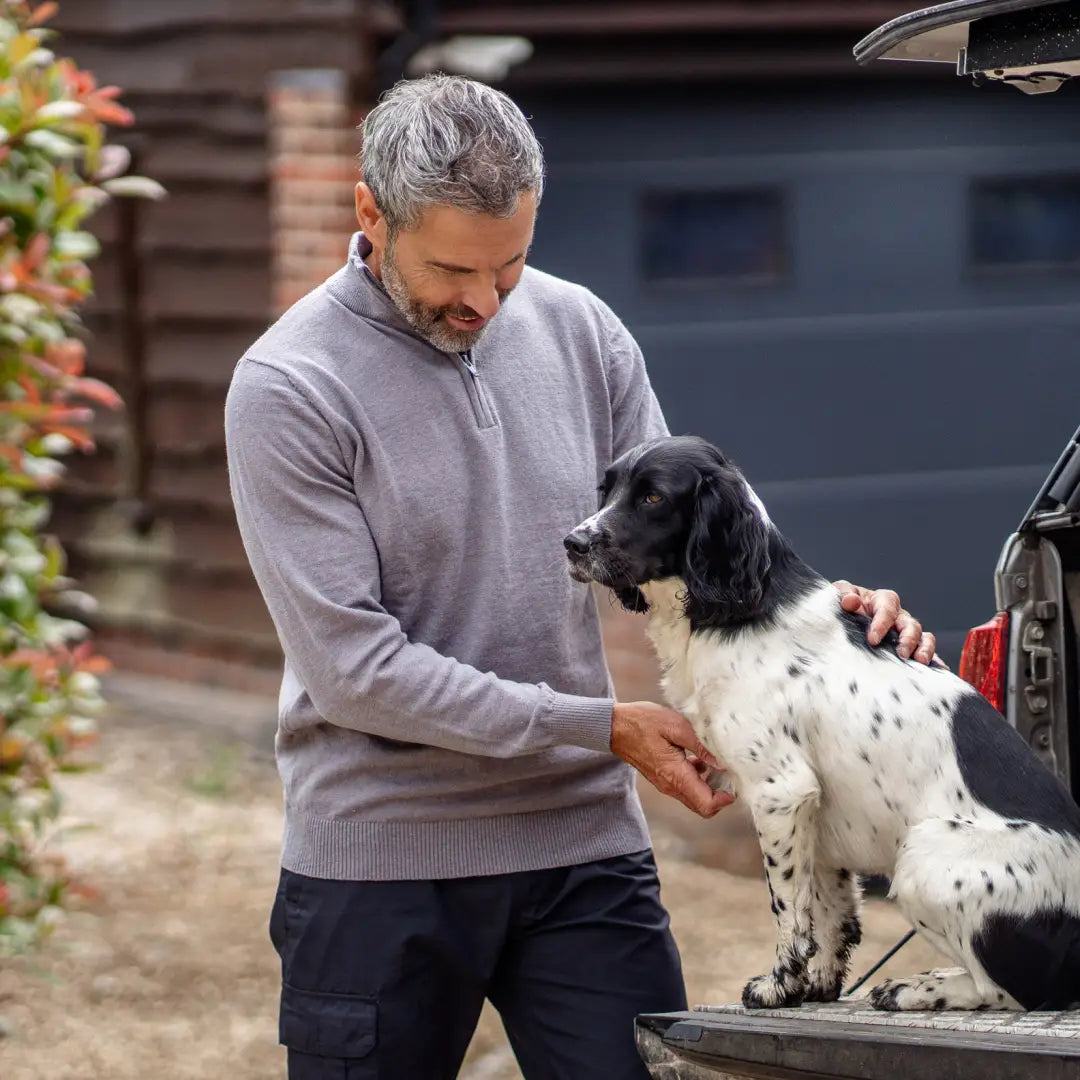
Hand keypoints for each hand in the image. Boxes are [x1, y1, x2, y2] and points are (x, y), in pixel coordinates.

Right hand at [611, 701, 736, 817]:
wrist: (614, 726)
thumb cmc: (642, 721)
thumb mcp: (676, 726)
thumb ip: (701, 746)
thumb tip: (723, 763)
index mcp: (675, 775)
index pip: (707, 806)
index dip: (725, 799)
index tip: (733, 779)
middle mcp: (671, 786)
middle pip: (704, 806)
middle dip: (720, 793)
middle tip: (728, 769)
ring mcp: (666, 784)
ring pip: (696, 797)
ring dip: (710, 785)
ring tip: (716, 760)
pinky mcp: (663, 778)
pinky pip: (686, 787)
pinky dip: (698, 778)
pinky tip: (699, 756)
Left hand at [832, 580, 938, 664]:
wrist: (844, 617)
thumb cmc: (844, 603)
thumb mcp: (840, 594)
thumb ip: (844, 594)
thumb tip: (851, 601)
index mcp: (883, 600)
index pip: (887, 609)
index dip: (881, 623)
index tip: (873, 639)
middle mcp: (898, 615)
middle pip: (911, 624)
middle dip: (908, 639)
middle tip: (902, 654)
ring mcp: (906, 631)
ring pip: (923, 637)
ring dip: (924, 649)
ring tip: (920, 662)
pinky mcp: (909, 646)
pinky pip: (925, 651)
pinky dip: (934, 660)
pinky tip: (939, 670)